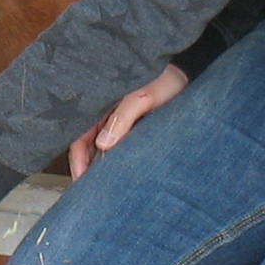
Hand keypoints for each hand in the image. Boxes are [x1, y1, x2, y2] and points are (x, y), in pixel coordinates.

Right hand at [68, 64, 188, 177]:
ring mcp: (117, 120)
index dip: (78, 161)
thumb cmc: (164, 79)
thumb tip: (103, 144)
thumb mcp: (144, 96)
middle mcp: (104, 113)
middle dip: (87, 168)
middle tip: (92, 191)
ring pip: (101, 147)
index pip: (79, 137)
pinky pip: (117, 145)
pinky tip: (121, 172)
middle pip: (87, 146)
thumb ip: (124, 116)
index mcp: (100, 104)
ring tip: (106, 186)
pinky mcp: (131, 125)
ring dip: (102, 165)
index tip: (82, 181)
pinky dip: (116, 159)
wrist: (186, 73)